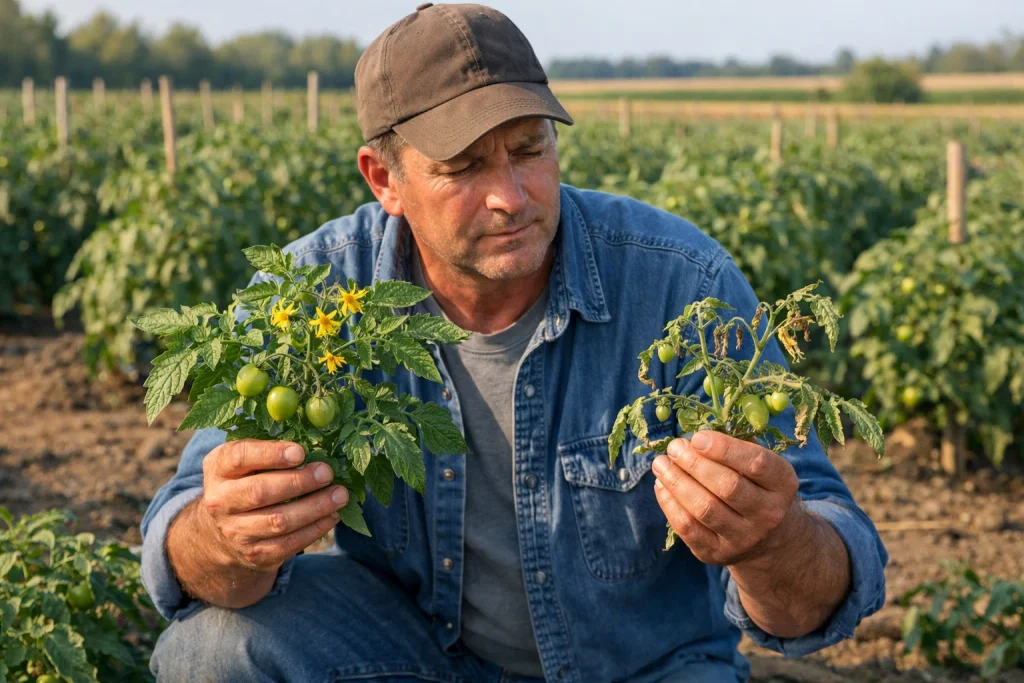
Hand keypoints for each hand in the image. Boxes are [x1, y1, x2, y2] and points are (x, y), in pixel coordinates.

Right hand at [197, 439, 348, 572]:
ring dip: (315, 508)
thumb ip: (269, 447)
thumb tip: (315, 439)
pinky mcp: (255, 554)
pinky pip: (289, 544)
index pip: (239, 457)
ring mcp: (236, 531)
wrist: (221, 532)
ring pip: (278, 521)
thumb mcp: (244, 460)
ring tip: (340, 495)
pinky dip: (315, 529)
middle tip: (327, 473)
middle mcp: (221, 501)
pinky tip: (333, 515)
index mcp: (218, 469)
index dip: (270, 454)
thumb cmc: (244, 482)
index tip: (300, 452)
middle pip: (260, 492)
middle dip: (299, 482)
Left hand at [652, 430, 799, 566]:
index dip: (724, 448)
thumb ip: (735, 446)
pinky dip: (670, 504)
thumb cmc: (756, 487)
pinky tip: (662, 485)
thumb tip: (695, 436)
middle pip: (728, 487)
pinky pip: (688, 528)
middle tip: (674, 448)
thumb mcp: (759, 466)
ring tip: (661, 464)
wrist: (767, 539)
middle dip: (694, 463)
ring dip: (677, 482)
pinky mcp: (717, 553)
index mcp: (783, 484)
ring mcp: (743, 538)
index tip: (697, 437)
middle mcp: (768, 514)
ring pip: (705, 509)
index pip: (756, 464)